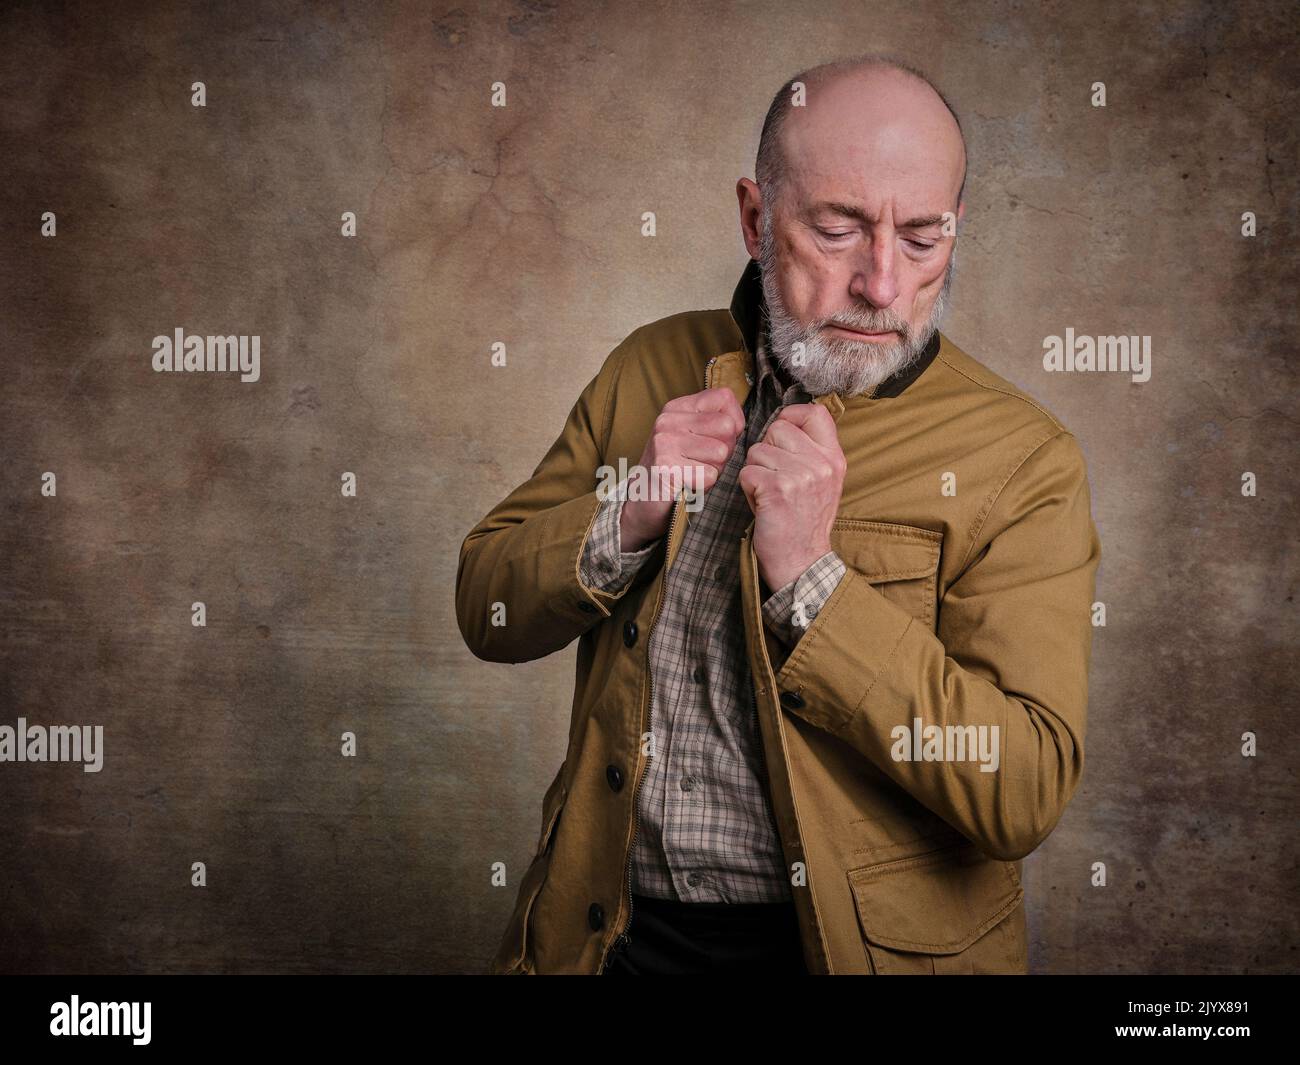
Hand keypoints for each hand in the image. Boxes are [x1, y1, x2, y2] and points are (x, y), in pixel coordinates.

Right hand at [619, 386, 744, 549]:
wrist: (643, 500)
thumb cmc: (678, 469)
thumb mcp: (696, 437)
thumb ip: (717, 423)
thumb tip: (737, 425)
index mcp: (677, 408)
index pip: (724, 397)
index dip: (734, 421)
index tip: (719, 438)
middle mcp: (668, 420)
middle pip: (727, 427)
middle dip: (725, 450)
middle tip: (704, 462)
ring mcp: (664, 442)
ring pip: (720, 452)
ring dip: (714, 469)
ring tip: (694, 472)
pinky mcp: (665, 467)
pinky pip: (709, 475)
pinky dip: (704, 485)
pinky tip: (687, 484)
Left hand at [739, 403, 844, 590]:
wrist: (803, 562)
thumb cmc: (805, 521)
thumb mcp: (823, 482)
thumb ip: (811, 452)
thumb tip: (784, 422)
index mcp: (834, 458)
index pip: (815, 412)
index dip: (791, 416)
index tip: (782, 433)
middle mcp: (821, 463)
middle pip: (777, 428)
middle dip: (767, 451)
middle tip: (775, 478)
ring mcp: (800, 474)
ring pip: (757, 451)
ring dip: (755, 472)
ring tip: (770, 495)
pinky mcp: (777, 488)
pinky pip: (747, 472)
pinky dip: (748, 489)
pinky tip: (763, 505)